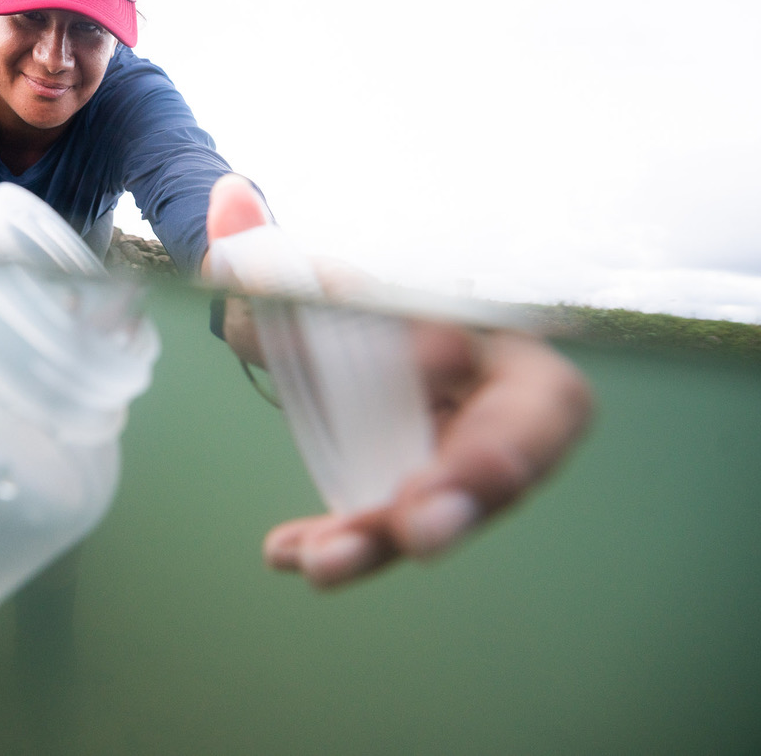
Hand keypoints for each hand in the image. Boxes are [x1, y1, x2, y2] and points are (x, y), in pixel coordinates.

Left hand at [203, 174, 593, 589]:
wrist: (303, 333)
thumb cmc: (325, 298)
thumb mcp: (296, 275)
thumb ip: (264, 247)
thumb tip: (229, 199)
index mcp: (487, 341)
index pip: (531, 378)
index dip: (498, 393)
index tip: (425, 366)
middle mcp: (485, 411)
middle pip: (511, 462)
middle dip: (468, 494)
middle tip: (417, 526)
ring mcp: (445, 463)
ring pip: (442, 514)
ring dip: (383, 540)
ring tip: (323, 561)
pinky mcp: (398, 502)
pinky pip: (378, 533)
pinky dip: (336, 544)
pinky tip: (284, 551)